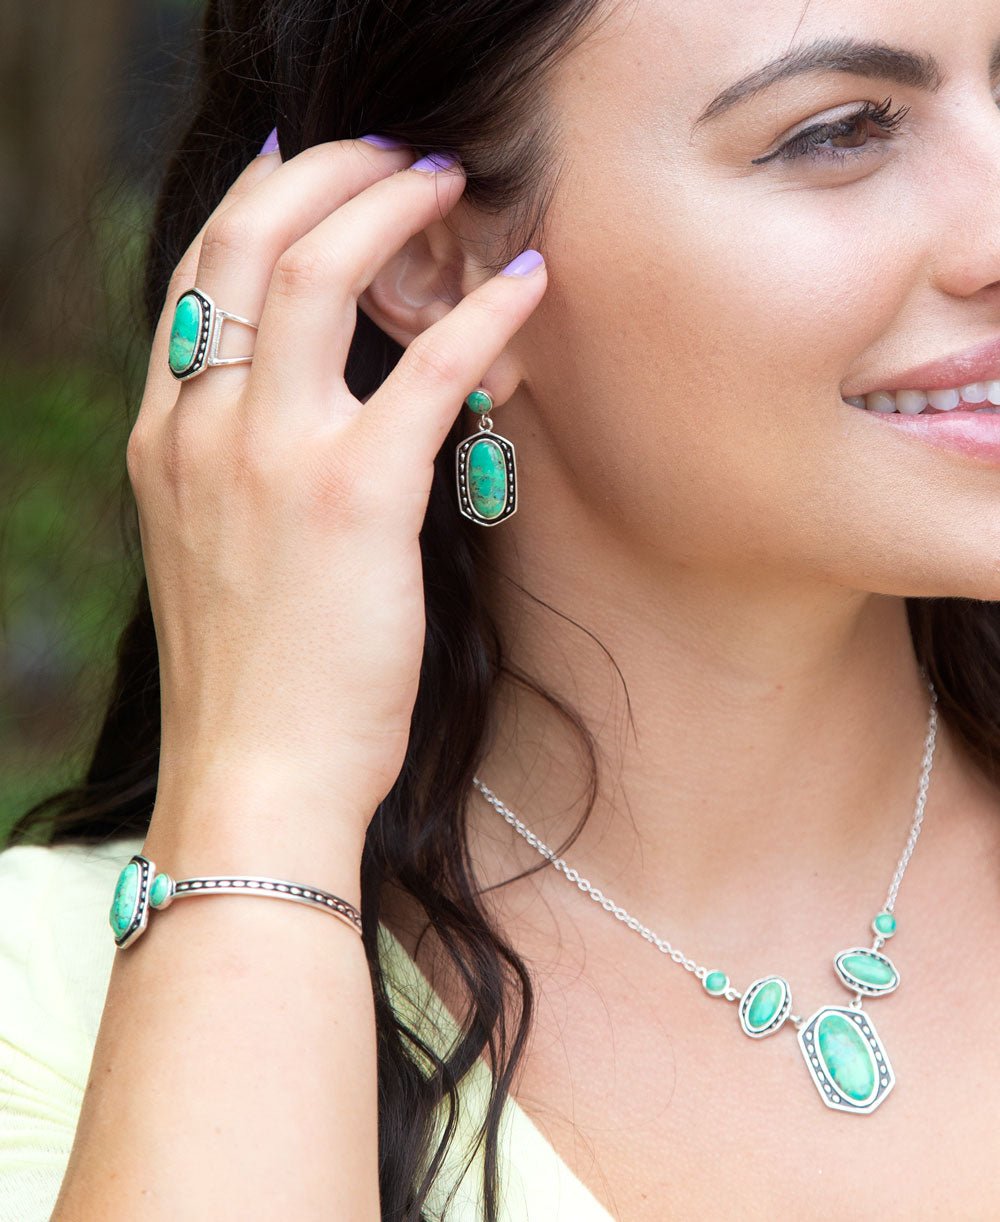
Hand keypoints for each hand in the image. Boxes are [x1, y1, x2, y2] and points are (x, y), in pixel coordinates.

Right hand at [126, 137, 546, 840]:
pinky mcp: (355, 497)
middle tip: (397, 156)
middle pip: (251, 237)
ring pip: (323, 268)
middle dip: (328, 170)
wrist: (255, 774)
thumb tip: (308, 406)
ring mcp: (271, 455)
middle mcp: (203, 426)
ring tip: (452, 183)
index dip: (262, 200)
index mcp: (167, 437)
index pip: (201, 273)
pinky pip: (429, 367)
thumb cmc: (251, 677)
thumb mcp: (213, 549)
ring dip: (395, 204)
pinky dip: (484, 311)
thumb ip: (240, 465)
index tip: (319, 171)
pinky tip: (526, 284)